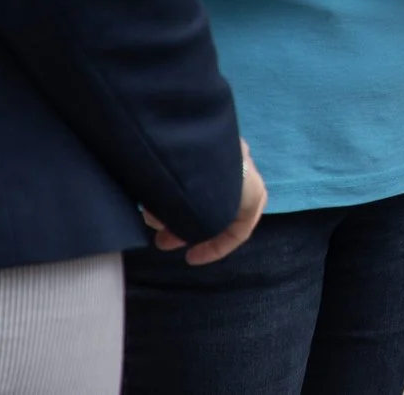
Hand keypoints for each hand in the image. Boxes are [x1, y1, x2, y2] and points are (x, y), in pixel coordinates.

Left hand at [143, 140, 266, 263]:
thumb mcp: (210, 213)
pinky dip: (175, 191)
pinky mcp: (202, 144)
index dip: (216, 249)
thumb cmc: (209, 183)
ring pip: (201, 193)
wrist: (193, 143)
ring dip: (175, 210)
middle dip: (185, 229)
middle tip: (161, 240)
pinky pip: (191, 176)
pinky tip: (154, 195)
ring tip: (149, 215)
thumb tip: (169, 227)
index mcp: (254, 191)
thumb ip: (198, 224)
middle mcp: (243, 171)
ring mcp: (223, 154)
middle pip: (216, 210)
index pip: (240, 229)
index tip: (190, 258)